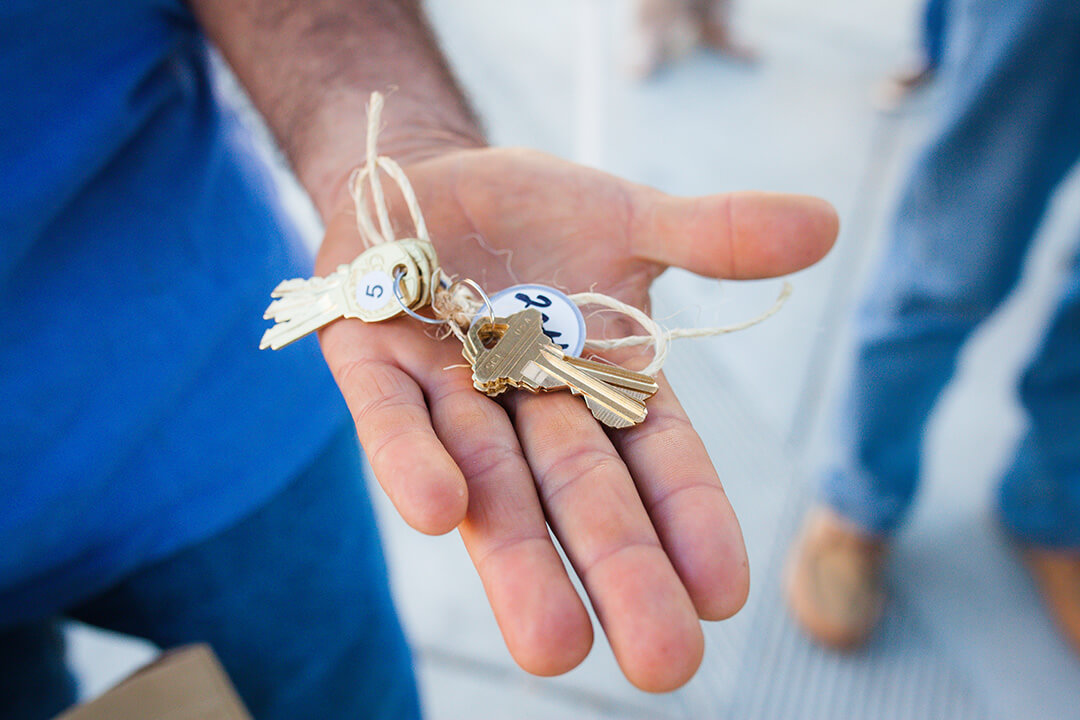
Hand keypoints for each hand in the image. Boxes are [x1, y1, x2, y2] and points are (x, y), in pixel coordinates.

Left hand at [315, 147, 837, 690]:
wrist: (419, 184)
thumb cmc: (535, 216)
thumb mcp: (628, 219)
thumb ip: (716, 234)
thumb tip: (829, 222)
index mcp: (604, 382)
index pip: (659, 461)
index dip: (690, 521)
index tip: (723, 596)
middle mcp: (532, 407)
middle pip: (582, 496)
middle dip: (619, 571)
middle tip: (663, 664)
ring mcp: (451, 392)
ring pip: (492, 484)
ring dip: (519, 561)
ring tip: (553, 647)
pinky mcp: (372, 367)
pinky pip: (392, 420)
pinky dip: (414, 462)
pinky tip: (441, 515)